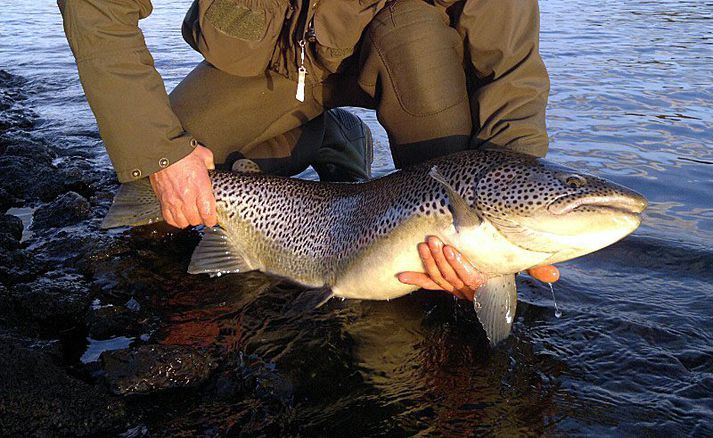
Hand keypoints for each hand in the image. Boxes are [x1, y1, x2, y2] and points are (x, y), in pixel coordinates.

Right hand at [149, 145, 216, 228]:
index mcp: (200, 187)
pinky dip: (174, 220)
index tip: (213, 219)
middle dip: (201, 220)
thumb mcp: (204, 155)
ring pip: (182, 222)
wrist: (161, 150)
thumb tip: (211, 168)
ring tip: (191, 216)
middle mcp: (187, 196)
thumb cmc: (181, 151)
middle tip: (202, 215)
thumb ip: (210, 164)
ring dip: (188, 220)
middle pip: (196, 220)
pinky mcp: (162, 200)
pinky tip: (178, 215)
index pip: (208, 214)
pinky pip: (169, 218)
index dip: (211, 220)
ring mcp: (173, 200)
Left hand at [397, 236, 559, 300]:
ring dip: (429, 263)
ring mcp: (453, 286)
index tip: (452, 250)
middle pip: (451, 278)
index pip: (470, 278)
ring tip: (424, 245)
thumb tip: (555, 276)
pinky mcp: (442, 281)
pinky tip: (401, 276)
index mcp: (484, 284)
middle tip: (433, 240)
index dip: (460, 266)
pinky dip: (415, 280)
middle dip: (440, 260)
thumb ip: (535, 267)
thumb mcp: (518, 262)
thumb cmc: (505, 258)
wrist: (492, 264)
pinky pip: (428, 283)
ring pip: (438, 279)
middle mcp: (467, 288)